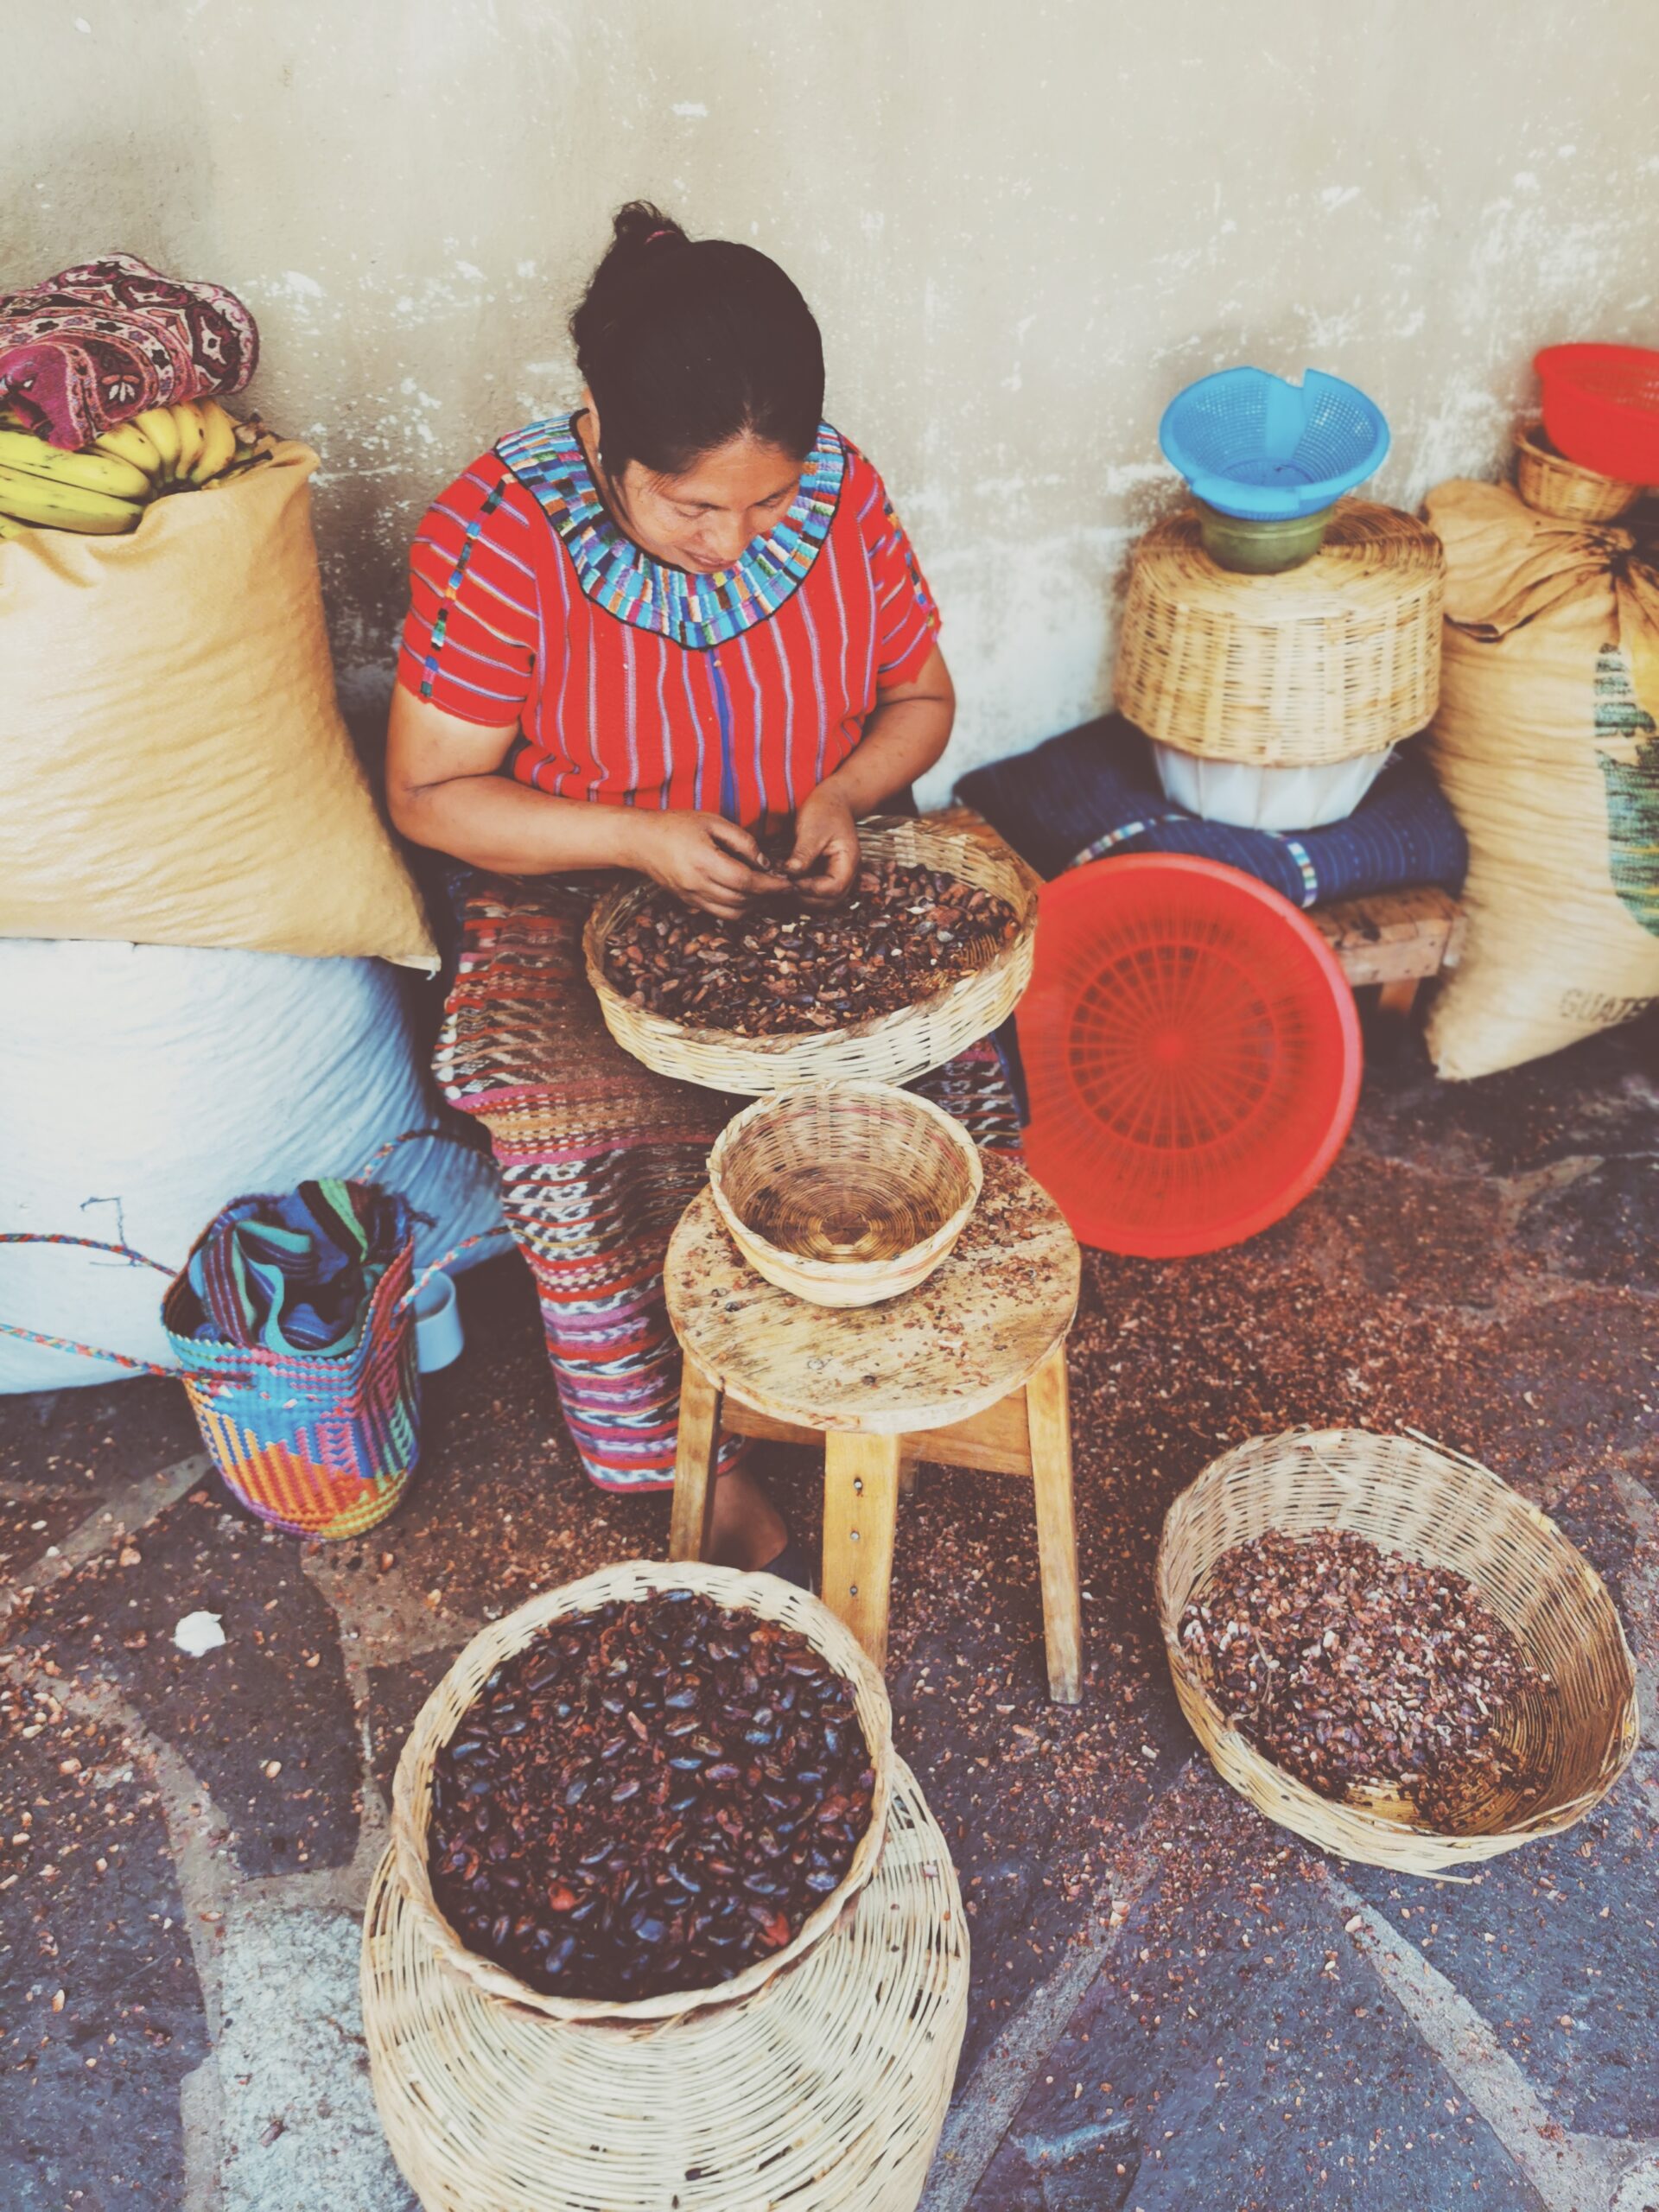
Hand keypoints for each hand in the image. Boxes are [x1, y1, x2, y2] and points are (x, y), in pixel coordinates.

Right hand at [631, 810, 786, 918]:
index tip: (789, 883)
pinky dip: (738, 908)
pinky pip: (720, 913)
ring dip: (754, 905)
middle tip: (782, 885)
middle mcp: (697, 884)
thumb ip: (743, 841)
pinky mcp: (689, 903)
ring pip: (733, 913)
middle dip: (767, 896)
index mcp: (704, 861)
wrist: (640, 841)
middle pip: (743, 900)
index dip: (771, 885)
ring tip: (766, 890)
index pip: (746, 881)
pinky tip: (747, 895)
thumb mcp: (712, 822)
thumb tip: (765, 863)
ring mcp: (692, 897)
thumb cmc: (676, 825)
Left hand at [785, 783, 859, 904]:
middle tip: (781, 889)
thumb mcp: (812, 829)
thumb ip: (803, 854)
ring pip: (821, 900)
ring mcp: (835, 875)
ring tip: (780, 887)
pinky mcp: (824, 874)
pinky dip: (800, 891)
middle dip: (805, 899)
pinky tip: (784, 883)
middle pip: (829, 901)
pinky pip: (814, 892)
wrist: (832, 800)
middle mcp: (845, 873)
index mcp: (848, 862)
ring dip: (801, 898)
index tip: (789, 882)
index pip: (833, 888)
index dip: (810, 889)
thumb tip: (789, 875)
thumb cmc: (825, 810)